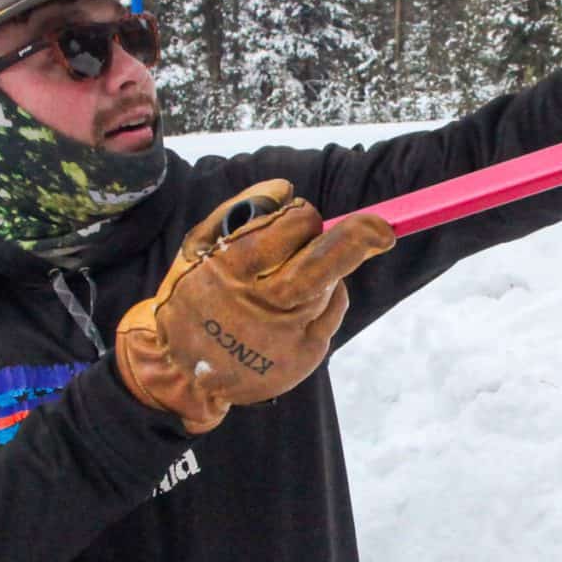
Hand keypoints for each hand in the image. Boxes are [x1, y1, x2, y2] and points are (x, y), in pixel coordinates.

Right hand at [114, 180, 395, 434]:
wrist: (183, 372)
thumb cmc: (195, 297)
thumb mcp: (197, 248)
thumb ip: (238, 211)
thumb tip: (286, 189)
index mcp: (227, 273)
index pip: (285, 233)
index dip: (301, 216)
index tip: (302, 214)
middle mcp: (258, 307)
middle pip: (320, 267)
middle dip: (355, 239)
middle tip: (378, 228)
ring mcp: (284, 337)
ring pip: (328, 287)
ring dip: (326, 267)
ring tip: (295, 271)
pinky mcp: (303, 357)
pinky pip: (331, 311)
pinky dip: (328, 295)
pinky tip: (301, 300)